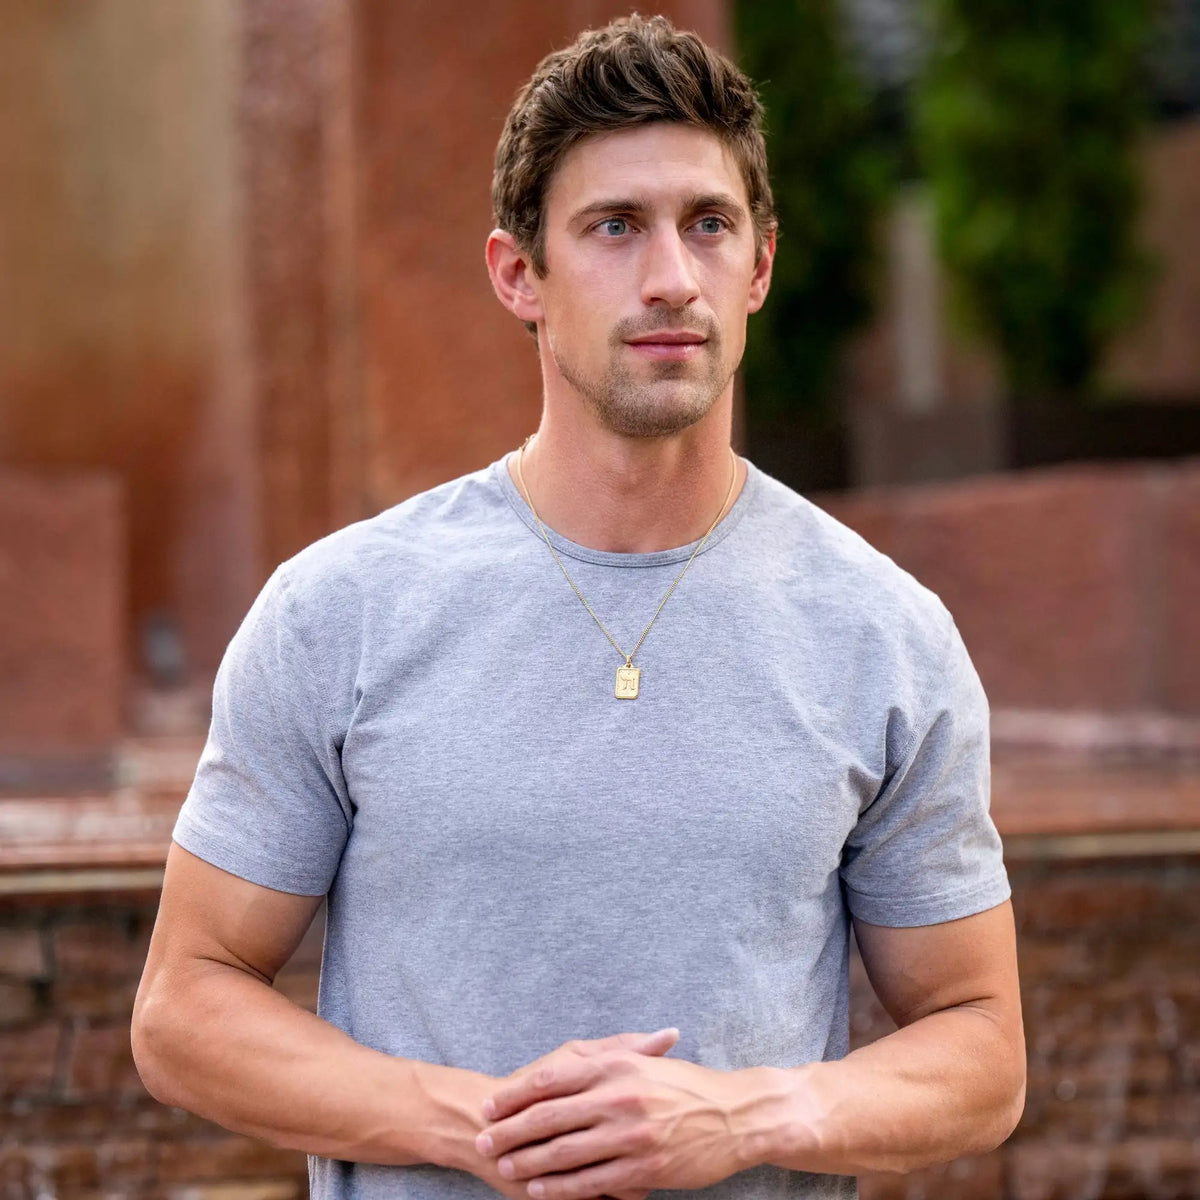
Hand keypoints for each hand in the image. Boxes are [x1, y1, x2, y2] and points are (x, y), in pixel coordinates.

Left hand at [476, 1034, 772, 1198]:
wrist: (736, 1115)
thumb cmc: (687, 1085)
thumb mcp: (645, 1060)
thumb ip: (606, 1056)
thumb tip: (565, 1059)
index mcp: (616, 1065)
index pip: (551, 1078)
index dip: (515, 1094)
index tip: (489, 1105)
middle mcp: (619, 1096)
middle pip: (549, 1115)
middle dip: (510, 1130)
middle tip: (483, 1141)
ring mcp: (631, 1134)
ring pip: (564, 1151)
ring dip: (528, 1161)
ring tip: (504, 1167)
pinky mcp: (643, 1166)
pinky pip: (591, 1180)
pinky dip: (561, 1187)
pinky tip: (540, 1189)